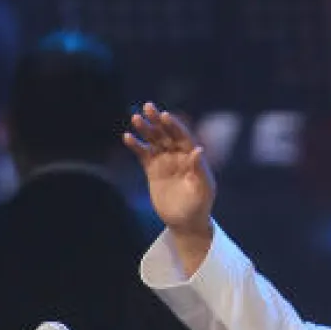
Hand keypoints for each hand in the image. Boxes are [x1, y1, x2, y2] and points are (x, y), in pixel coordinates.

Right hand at [124, 102, 216, 246]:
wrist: (185, 222)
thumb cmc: (199, 206)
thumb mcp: (203, 189)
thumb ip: (200, 169)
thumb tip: (198, 150)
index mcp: (192, 157)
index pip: (183, 136)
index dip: (174, 126)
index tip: (165, 116)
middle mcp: (178, 156)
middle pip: (166, 133)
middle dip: (157, 120)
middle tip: (148, 106)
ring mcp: (165, 162)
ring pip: (153, 141)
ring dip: (145, 129)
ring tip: (136, 118)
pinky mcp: (152, 170)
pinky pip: (143, 154)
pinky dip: (136, 146)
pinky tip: (127, 137)